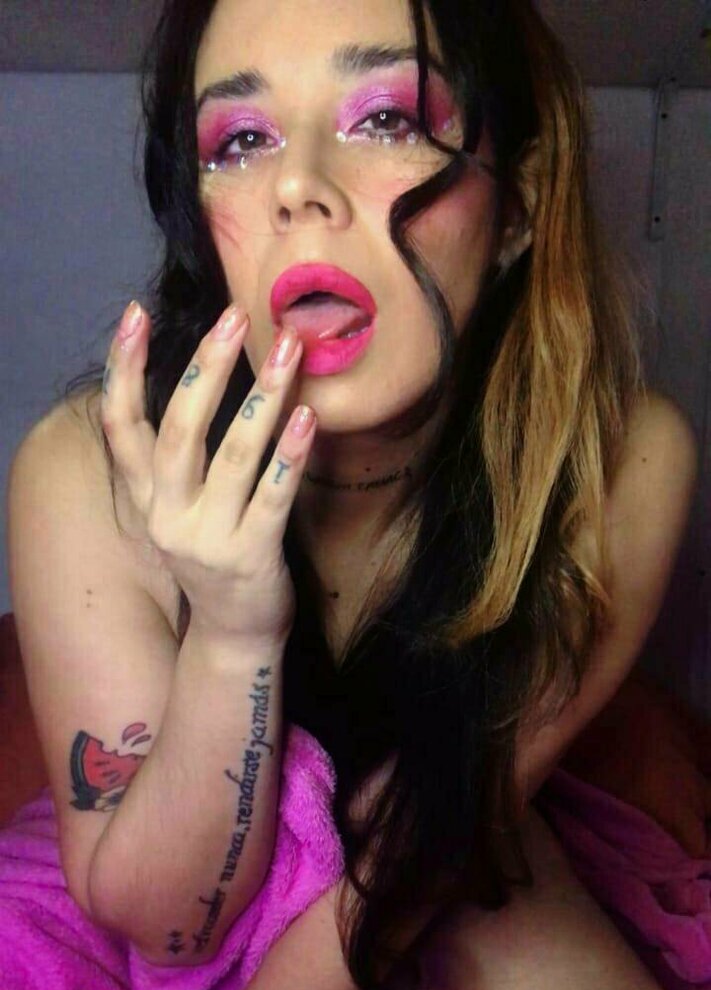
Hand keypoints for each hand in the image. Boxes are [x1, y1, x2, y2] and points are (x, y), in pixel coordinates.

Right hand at [100, 300, 314, 644]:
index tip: (134, 315)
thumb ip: (179, 456)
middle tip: (233, 316)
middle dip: (206, 368)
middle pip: (178, 431)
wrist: (235, 634)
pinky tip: (308, 417)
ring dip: (262, 397)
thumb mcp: (181, 507)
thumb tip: (202, 372)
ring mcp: (208, 539)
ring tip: (288, 349)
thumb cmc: (216, 552)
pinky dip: (289, 455)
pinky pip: (273, 497)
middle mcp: (168, 517)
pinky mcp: (252, 557)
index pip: (121, 426)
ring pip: (233, 456)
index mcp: (147, 499)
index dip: (124, 370)